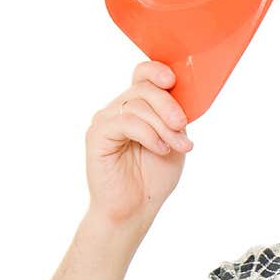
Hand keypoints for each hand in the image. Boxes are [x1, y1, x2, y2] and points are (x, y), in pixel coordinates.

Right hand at [85, 60, 193, 230]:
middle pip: (143, 89)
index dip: (156, 71)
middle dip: (168, 106)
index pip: (142, 75)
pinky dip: (148, 134)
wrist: (135, 209)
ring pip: (137, 106)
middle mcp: (118, 109)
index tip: (172, 80)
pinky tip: (160, 149)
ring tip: (176, 147)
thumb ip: (174, 118)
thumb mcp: (174, 141)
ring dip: (163, 127)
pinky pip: (126, 122)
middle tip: (182, 127)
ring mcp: (106, 120)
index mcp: (137, 107)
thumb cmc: (153, 177)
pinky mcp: (97, 135)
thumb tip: (181, 95)